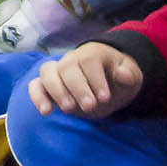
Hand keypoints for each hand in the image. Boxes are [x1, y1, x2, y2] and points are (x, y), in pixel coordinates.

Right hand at [26, 42, 145, 118]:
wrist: (107, 85)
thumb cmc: (118, 80)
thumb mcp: (131, 78)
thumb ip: (129, 75)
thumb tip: (125, 74)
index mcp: (92, 53)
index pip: (88, 61)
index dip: (95, 79)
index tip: (105, 98)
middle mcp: (71, 59)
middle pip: (67, 67)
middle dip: (78, 88)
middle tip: (90, 107)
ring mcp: (57, 71)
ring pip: (48, 73)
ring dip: (57, 91)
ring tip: (69, 109)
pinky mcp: (47, 86)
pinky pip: (35, 85)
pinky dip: (37, 96)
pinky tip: (46, 111)